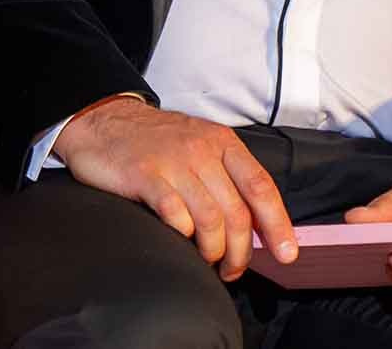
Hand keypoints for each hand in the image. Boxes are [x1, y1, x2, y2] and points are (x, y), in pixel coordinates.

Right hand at [51, 96, 296, 280]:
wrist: (105, 120)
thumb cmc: (156, 142)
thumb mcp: (200, 146)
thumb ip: (226, 178)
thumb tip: (254, 224)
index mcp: (223, 144)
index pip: (261, 187)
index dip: (278, 225)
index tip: (287, 253)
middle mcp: (203, 151)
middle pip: (237, 212)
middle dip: (240, 252)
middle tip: (232, 270)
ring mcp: (173, 163)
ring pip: (210, 219)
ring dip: (212, 252)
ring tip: (207, 262)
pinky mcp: (144, 176)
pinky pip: (174, 215)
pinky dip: (182, 237)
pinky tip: (179, 243)